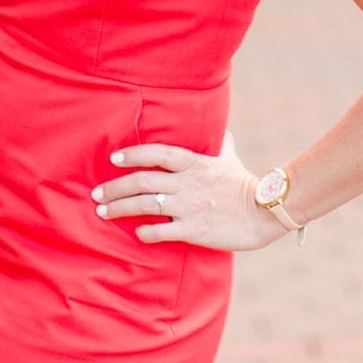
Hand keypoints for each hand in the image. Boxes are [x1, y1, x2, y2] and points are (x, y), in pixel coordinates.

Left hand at [91, 129, 281, 250]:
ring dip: (120, 207)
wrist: (265, 211)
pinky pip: (161, 231)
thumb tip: (223, 130)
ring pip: (145, 204)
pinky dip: (145, 232)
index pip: (157, 153)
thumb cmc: (245, 184)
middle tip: (97, 193)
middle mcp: (187, 183)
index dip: (133, 154)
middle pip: (142, 180)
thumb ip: (221, 144)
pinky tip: (137, 233)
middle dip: (115, 186)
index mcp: (194, 163)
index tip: (114, 159)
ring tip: (103, 211)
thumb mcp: (231, 159)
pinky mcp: (193, 229)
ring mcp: (189, 206)